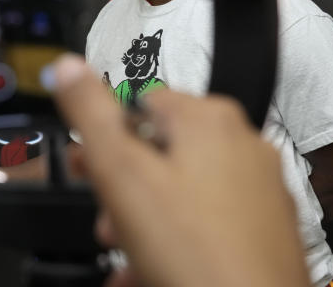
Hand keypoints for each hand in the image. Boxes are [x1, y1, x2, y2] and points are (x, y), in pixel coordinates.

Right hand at [49, 55, 309, 286]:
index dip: (104, 139)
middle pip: (160, 151)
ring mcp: (259, 190)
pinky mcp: (265, 230)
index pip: (138, 103)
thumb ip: (90, 114)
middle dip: (124, 188)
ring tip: (128, 253)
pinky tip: (152, 270)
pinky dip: (176, 241)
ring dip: (144, 220)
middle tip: (107, 219)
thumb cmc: (195, 254)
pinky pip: (206, 223)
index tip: (89, 169)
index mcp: (210, 119)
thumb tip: (67, 66)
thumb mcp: (121, 174)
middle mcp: (243, 145)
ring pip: (181, 191)